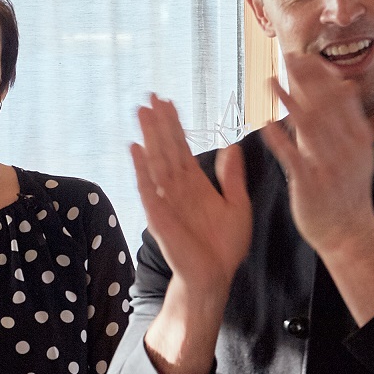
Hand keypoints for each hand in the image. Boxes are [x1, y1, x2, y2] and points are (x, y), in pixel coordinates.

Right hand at [130, 96, 251, 304]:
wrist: (215, 276)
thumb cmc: (224, 246)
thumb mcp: (237, 205)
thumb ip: (232, 177)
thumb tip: (232, 146)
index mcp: (195, 184)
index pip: (181, 147)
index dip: (174, 124)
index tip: (167, 101)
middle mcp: (177, 188)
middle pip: (165, 148)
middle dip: (158, 123)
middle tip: (149, 97)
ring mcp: (166, 201)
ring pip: (156, 161)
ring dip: (148, 136)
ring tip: (141, 112)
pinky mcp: (159, 216)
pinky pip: (148, 189)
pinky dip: (141, 169)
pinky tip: (136, 148)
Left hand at [259, 52, 373, 323]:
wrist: (348, 232)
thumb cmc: (347, 190)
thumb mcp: (357, 152)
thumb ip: (348, 120)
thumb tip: (344, 86)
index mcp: (357, 138)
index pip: (341, 98)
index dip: (323, 75)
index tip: (306, 56)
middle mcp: (345, 148)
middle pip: (324, 105)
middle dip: (306, 79)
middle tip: (287, 56)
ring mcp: (328, 166)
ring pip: (307, 127)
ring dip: (287, 101)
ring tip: (268, 81)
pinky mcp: (309, 184)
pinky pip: (292, 158)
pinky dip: (279, 140)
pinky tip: (265, 124)